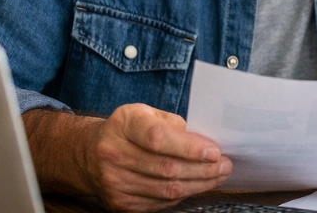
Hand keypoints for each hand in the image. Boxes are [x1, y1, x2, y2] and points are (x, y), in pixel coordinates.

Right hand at [25, 104, 231, 211]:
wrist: (90, 154)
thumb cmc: (129, 130)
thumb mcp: (148, 114)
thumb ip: (175, 124)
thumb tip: (205, 144)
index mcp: (124, 125)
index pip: (158, 138)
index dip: (190, 147)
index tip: (215, 151)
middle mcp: (113, 154)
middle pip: (167, 168)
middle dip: (204, 169)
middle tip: (226, 166)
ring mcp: (114, 182)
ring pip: (166, 190)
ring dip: (199, 185)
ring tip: (218, 176)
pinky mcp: (119, 203)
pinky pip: (159, 203)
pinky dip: (183, 196)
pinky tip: (196, 186)